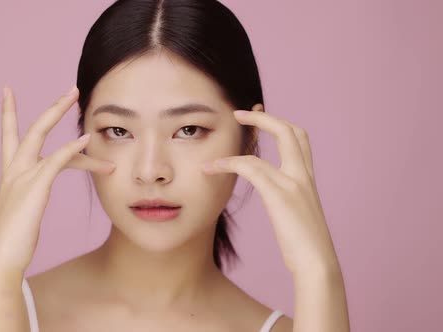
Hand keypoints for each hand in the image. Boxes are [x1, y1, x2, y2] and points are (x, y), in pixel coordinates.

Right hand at [0, 86, 115, 275]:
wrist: (1, 262)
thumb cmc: (13, 243)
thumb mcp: (23, 214)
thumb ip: (29, 200)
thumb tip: (34, 203)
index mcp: (10, 176)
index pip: (9, 137)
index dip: (8, 114)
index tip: (7, 92)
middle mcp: (13, 171)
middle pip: (32, 129)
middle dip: (52, 108)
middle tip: (72, 90)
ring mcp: (22, 177)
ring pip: (42, 135)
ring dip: (61, 115)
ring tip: (82, 102)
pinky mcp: (34, 187)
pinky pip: (56, 160)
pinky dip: (72, 148)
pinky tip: (86, 140)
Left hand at [201, 104, 339, 275]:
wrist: (317, 266)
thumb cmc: (305, 249)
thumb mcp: (298, 218)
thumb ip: (289, 203)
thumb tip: (279, 203)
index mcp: (308, 181)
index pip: (299, 141)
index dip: (280, 125)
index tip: (260, 118)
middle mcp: (304, 176)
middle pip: (291, 131)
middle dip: (265, 118)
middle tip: (240, 113)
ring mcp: (294, 183)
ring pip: (273, 143)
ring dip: (243, 138)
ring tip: (222, 136)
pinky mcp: (280, 194)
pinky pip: (250, 167)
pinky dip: (228, 163)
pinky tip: (211, 168)